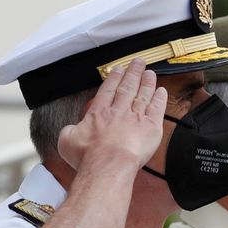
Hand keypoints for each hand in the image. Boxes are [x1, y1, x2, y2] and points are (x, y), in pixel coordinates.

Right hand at [57, 57, 166, 171]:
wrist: (108, 164)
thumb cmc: (87, 156)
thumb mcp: (66, 140)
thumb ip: (69, 130)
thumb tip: (72, 129)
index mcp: (98, 113)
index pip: (108, 90)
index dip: (114, 78)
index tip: (118, 69)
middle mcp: (118, 111)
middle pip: (127, 87)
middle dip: (133, 73)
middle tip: (138, 62)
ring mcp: (136, 118)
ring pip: (143, 95)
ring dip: (147, 82)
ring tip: (150, 73)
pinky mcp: (151, 127)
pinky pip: (157, 109)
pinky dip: (159, 98)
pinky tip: (161, 91)